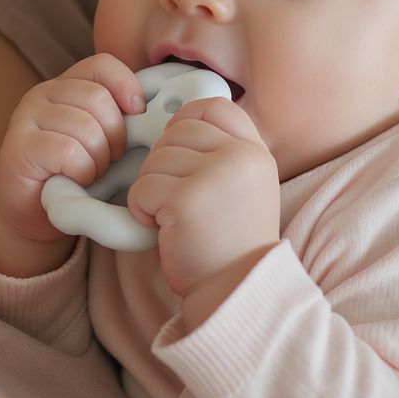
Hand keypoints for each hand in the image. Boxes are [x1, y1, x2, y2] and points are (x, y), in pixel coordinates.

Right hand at [0, 53, 143, 276]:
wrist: (34, 213)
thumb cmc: (75, 174)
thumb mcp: (100, 137)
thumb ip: (117, 115)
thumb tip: (152, 109)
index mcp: (64, 85)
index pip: (101, 65)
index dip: (126, 85)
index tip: (138, 112)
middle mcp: (41, 94)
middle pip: (98, 98)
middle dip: (116, 135)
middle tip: (110, 159)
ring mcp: (26, 119)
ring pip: (86, 127)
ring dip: (99, 158)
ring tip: (91, 172)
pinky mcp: (20, 148)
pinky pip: (69, 152)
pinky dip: (83, 171)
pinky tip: (78, 180)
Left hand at [128, 96, 280, 327]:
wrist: (236, 290)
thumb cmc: (231, 241)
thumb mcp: (243, 186)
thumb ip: (220, 153)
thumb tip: (173, 125)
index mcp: (256, 151)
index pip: (213, 107)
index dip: (187, 120)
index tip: (180, 149)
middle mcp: (241, 157)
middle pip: (176, 131)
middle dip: (165, 163)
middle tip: (177, 198)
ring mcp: (216, 176)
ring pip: (155, 160)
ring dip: (152, 190)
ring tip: (175, 217)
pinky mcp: (187, 200)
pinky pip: (142, 188)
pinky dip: (142, 210)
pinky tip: (166, 229)